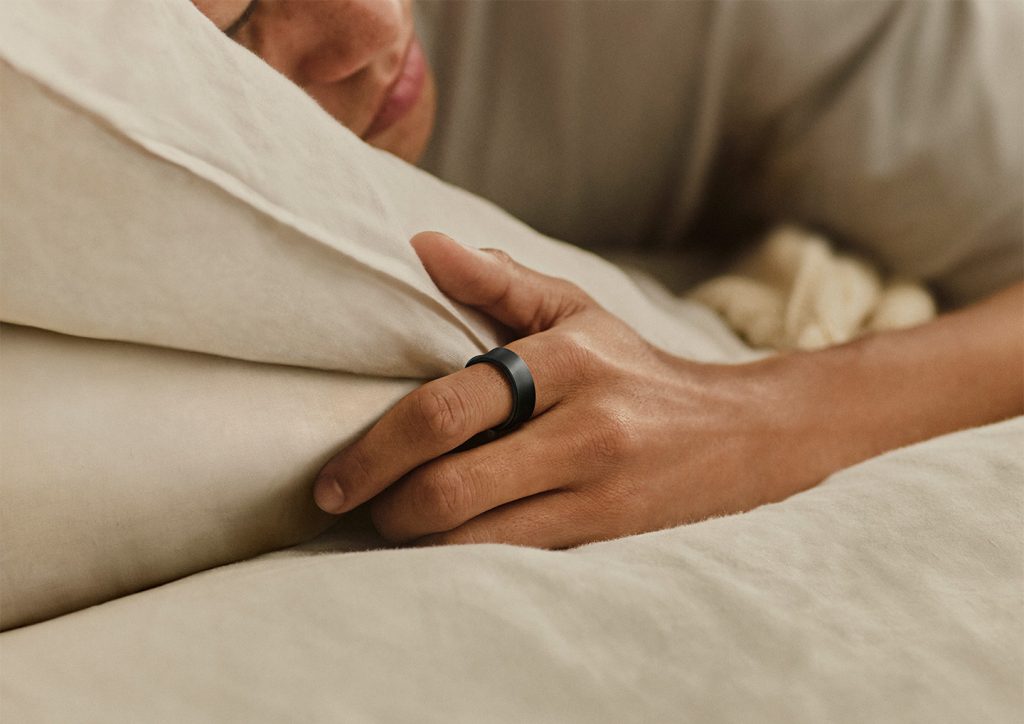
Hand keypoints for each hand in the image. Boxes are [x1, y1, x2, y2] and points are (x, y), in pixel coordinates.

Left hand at [312, 232, 811, 547]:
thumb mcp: (577, 311)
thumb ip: (498, 281)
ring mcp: (598, 489)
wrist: (743, 432)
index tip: (334, 478)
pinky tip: (439, 545)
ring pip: (476, 537)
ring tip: (387, 525)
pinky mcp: (606, 534)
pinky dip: (461, 556)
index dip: (376, 450)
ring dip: (415, 540)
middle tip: (352, 506)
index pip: (449, 409)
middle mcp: (584, 428)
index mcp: (565, 361)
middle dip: (384, 506)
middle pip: (451, 485)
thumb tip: (421, 246)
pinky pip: (512, 557)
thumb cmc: (634, 368)